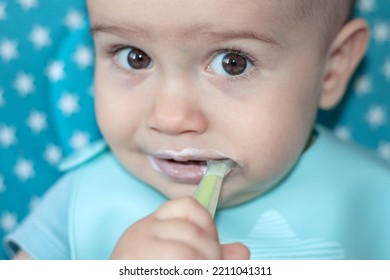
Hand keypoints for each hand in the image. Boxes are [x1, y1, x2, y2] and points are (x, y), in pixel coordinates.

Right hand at [110, 197, 248, 259]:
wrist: (117, 277)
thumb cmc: (150, 269)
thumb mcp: (179, 260)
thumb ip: (209, 254)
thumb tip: (242, 252)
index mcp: (151, 225)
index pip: (188, 206)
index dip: (208, 225)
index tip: (212, 247)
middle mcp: (141, 232)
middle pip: (192, 232)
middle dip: (211, 254)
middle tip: (210, 267)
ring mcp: (134, 252)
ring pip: (185, 254)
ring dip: (202, 266)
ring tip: (198, 272)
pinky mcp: (132, 266)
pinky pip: (177, 264)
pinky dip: (193, 270)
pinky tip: (185, 272)